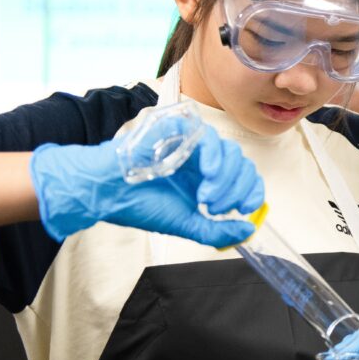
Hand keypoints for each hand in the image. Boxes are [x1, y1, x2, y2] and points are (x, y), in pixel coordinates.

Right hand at [29, 121, 263, 245]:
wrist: (106, 193)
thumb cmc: (140, 205)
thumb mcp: (185, 224)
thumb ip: (217, 230)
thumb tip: (248, 230)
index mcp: (206, 176)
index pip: (243, 175)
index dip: (252, 191)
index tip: (246, 209)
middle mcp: (203, 158)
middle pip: (240, 163)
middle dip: (236, 190)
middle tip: (216, 208)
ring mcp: (192, 142)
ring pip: (228, 151)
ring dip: (225, 178)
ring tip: (206, 198)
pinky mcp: (178, 129)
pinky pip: (206, 135)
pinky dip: (213, 157)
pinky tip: (206, 175)